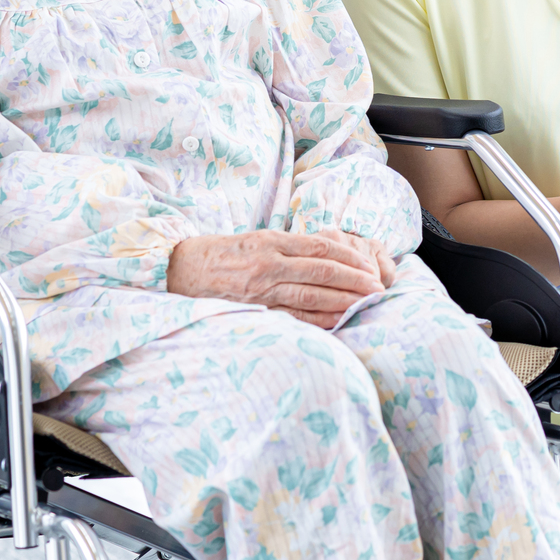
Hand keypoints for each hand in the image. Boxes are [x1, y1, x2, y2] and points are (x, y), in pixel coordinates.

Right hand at [166, 231, 392, 329]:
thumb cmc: (223, 254)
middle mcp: (270, 264)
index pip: (322, 247)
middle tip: (378, 287)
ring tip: (366, 303)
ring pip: (312, 295)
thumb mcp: (257, 239)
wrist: (181, 270)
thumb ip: (290, 247)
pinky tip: (338, 319)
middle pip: (324, 272)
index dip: (350, 256)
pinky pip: (294, 315)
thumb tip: (328, 254)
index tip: (369, 264)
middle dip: (355, 280)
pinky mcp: (256, 309)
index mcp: (272, 241)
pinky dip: (319, 317)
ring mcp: (263, 289)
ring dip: (344, 300)